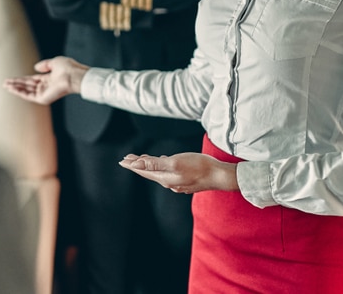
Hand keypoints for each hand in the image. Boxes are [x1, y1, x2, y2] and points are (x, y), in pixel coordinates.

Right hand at [3, 56, 89, 104]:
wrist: (74, 76)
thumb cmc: (68, 68)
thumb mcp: (55, 62)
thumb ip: (45, 64)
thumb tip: (35, 67)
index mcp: (49, 79)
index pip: (32, 80)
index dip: (21, 79)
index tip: (11, 78)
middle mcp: (46, 87)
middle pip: (27, 86)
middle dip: (16, 84)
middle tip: (4, 83)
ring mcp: (44, 93)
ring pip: (26, 91)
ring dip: (15, 88)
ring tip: (5, 85)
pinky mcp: (43, 98)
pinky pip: (29, 96)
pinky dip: (20, 92)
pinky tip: (12, 88)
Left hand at [119, 152, 238, 193]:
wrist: (219, 176)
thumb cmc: (199, 166)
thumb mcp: (174, 162)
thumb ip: (154, 164)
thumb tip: (136, 164)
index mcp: (165, 178)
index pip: (144, 171)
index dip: (132, 165)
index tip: (122, 161)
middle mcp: (170, 183)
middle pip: (150, 173)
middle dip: (138, 165)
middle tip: (127, 159)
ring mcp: (178, 183)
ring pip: (159, 173)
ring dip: (149, 166)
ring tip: (141, 160)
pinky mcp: (185, 180)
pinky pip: (168, 173)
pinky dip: (161, 167)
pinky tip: (163, 163)